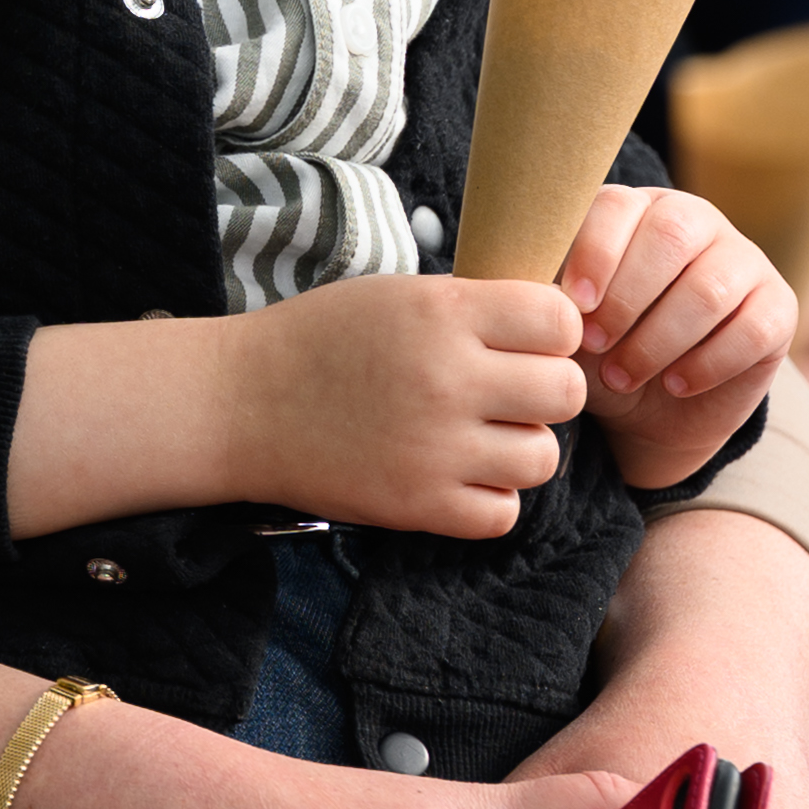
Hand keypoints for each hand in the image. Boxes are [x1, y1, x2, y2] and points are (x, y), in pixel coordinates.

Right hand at [9, 272, 588, 541]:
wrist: (242, 404)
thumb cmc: (322, 340)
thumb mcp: (399, 295)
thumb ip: (474, 309)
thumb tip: (552, 326)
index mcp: (443, 313)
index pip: (559, 322)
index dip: (551, 332)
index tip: (525, 340)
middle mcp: (448, 379)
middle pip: (565, 393)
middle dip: (543, 391)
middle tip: (507, 392)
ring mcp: (435, 449)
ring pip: (543, 458)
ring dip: (520, 448)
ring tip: (480, 435)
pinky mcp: (418, 505)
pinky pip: (502, 514)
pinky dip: (488, 497)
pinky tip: (457, 473)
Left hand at [560, 185, 794, 487]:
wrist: (649, 412)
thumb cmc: (598, 351)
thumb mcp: (566, 320)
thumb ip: (551, 291)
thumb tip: (538, 287)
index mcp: (638, 209)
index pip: (621, 204)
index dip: (596, 251)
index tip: (573, 303)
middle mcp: (696, 221)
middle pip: (671, 235)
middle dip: (626, 298)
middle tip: (595, 346)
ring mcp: (744, 261)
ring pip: (710, 289)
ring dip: (658, 341)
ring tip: (622, 375)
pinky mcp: (777, 308)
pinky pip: (752, 330)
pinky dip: (707, 364)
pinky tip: (674, 384)